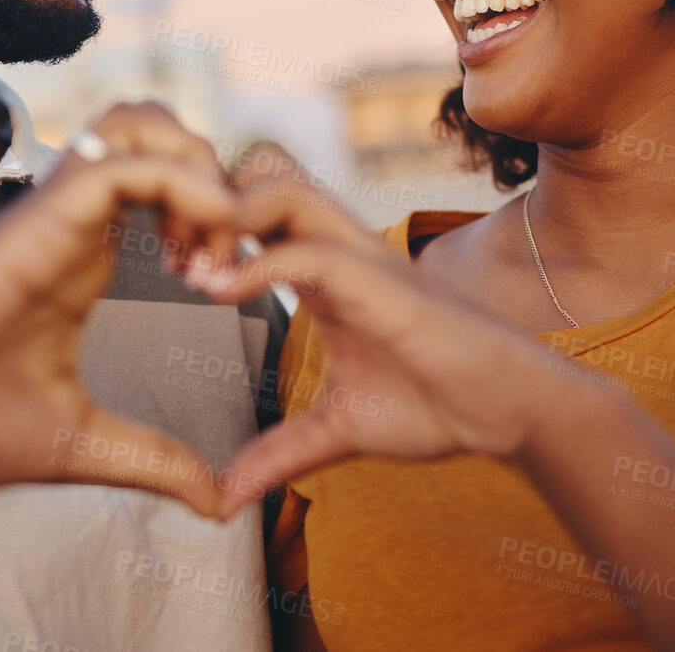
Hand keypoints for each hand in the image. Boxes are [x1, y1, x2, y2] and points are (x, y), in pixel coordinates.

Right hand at [0, 144, 242, 516]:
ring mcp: (52, 212)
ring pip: (141, 122)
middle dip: (217, 174)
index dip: (216, 214)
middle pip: (158, 128)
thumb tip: (216, 503)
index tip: (228, 285)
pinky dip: (178, 185)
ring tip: (210, 246)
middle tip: (226, 256)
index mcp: (82, 255)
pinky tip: (189, 252)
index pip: (162, 177)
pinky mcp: (33, 218)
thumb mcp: (78, 445)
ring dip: (198, 168)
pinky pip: (120, 162)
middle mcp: (72, 220)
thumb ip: (151, 460)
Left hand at [190, 190, 558, 517]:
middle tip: (170, 255)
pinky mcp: (378, 281)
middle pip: (260, 177)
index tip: (169, 265)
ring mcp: (359, 258)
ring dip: (226, 219)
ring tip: (190, 271)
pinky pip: (306, 249)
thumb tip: (225, 497)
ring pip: (282, 190)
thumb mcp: (337, 431)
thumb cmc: (435, 405)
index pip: (254, 211)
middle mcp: (338, 249)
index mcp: (323, 271)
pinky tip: (216, 290)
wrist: (505, 411)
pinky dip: (255, 263)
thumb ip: (280, 454)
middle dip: (207, 202)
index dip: (206, 224)